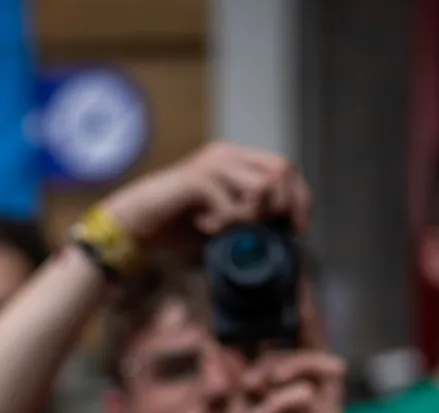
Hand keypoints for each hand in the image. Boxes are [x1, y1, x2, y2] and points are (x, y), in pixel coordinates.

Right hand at [100, 142, 312, 249]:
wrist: (137, 224)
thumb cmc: (180, 225)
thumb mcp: (225, 221)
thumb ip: (252, 218)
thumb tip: (286, 230)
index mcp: (236, 160)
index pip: (285, 167)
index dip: (300, 197)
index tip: (299, 228)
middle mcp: (228, 155)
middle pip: (282, 172)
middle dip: (282, 209)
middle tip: (260, 231)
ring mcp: (212, 164)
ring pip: (262, 189)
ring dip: (251, 218)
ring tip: (224, 228)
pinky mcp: (198, 180)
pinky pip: (232, 208)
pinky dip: (223, 227)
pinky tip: (203, 227)